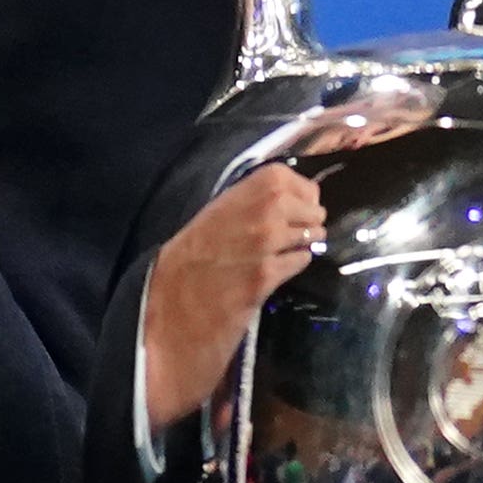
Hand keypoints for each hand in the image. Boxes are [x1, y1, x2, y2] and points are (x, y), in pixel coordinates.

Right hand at [140, 165, 320, 421]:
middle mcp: (256, 211)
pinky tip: (280, 271)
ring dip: (306, 242)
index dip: (303, 192)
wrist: (173, 303)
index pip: (290, 178)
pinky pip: (300, 261)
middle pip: (309, 206)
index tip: (300, 204)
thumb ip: (247, 202)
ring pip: (310, 234)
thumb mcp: (215, 217)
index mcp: (240, 192)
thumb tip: (287, 199)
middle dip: (310, 219)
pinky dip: (296, 264)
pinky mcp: (267, 274)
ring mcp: (264, 242)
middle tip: (299, 232)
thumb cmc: (189, 259)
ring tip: (289, 252)